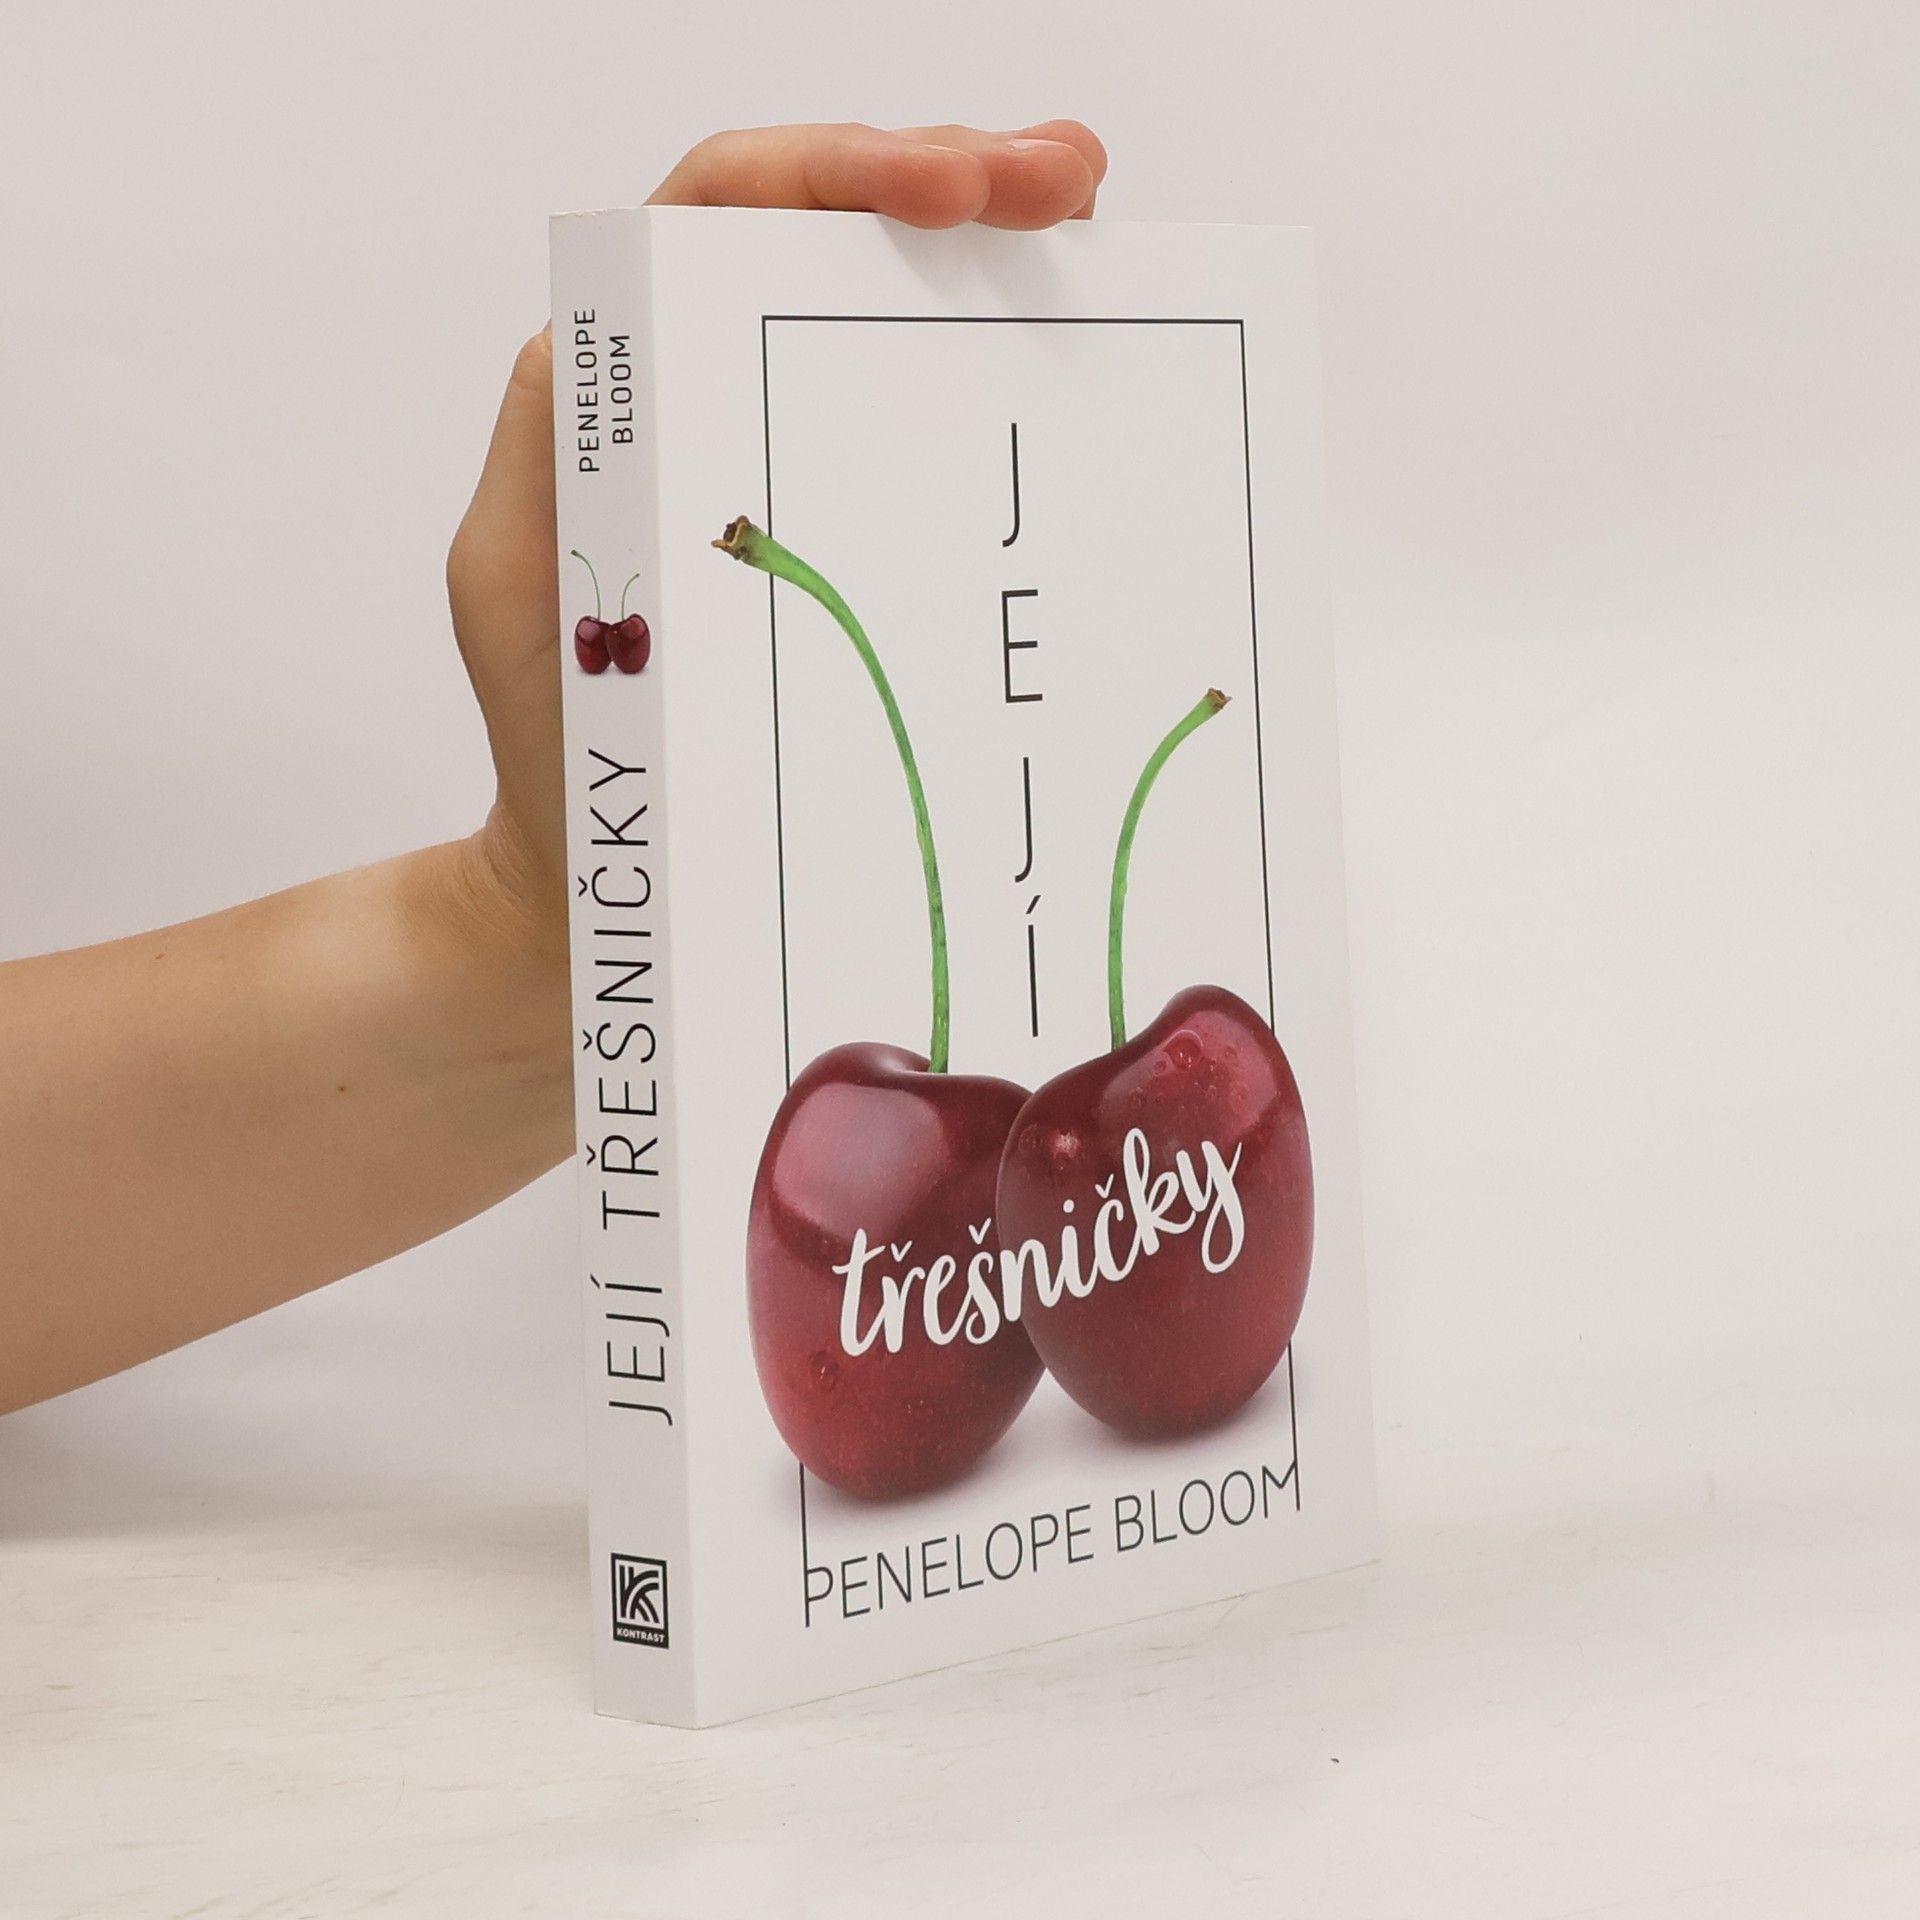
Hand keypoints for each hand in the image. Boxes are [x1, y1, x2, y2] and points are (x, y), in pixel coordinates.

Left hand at [442, 120, 1106, 963]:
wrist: (609, 868)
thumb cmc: (559, 741)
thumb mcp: (521, 585)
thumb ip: (551, 458)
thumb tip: (595, 335)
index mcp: (632, 378)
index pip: (726, 213)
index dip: (838, 171)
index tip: (957, 188)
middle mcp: (716, 389)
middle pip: (828, 226)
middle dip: (952, 173)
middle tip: (1068, 181)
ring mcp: (793, 454)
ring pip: (888, 305)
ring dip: (993, 246)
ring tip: (1088, 221)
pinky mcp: (851, 528)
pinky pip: (924, 424)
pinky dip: (997, 366)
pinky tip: (1071, 343)